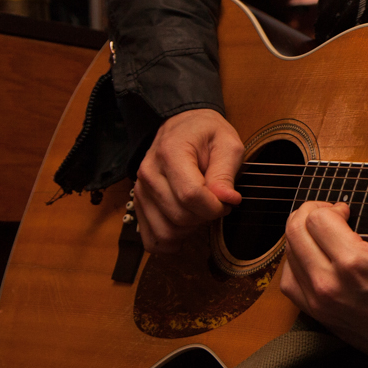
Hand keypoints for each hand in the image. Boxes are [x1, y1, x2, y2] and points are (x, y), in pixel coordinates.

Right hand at [133, 108, 243, 253]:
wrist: (182, 126)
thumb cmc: (206, 134)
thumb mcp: (227, 144)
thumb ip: (226, 173)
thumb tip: (227, 199)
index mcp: (171, 153)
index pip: (191, 195)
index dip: (215, 206)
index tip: (228, 201)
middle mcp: (149, 173)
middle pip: (180, 216)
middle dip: (206, 217)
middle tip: (218, 203)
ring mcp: (140, 190)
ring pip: (166, 231)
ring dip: (191, 230)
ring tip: (202, 211)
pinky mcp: (139, 203)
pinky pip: (151, 238)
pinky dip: (171, 241)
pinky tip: (186, 229)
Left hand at [279, 200, 367, 355]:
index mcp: (356, 263)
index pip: (317, 219)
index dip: (331, 206)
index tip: (349, 210)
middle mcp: (329, 282)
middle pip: (295, 232)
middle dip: (310, 214)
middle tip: (331, 214)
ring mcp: (320, 301)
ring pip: (288, 254)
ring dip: (301, 236)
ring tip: (321, 232)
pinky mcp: (318, 314)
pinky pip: (288, 281)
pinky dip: (294, 263)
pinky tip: (313, 256)